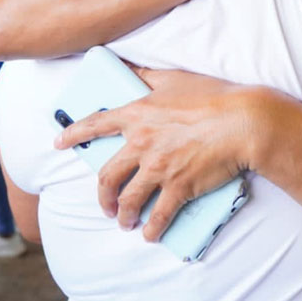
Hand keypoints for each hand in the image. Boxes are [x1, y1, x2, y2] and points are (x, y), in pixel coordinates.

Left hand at [52, 65, 256, 241]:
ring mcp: (158, 168)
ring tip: (125, 222)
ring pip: (128, 199)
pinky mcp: (179, 187)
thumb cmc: (213, 97)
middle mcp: (141, 143)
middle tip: (104, 205)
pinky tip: (150, 235)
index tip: (58, 143)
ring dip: (123, 215)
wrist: (244, 122)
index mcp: (136, 114)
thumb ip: (145, 75)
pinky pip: (158, 215)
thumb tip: (126, 66)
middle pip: (107, 175)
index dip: (73, 134)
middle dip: (102, 195)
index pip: (95, 125)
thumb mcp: (173, 78)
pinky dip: (152, 228)